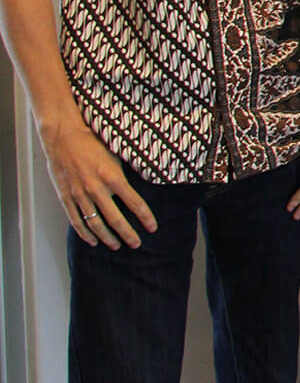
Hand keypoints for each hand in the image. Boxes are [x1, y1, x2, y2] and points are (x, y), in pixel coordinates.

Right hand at [38, 111, 155, 248]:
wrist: (63, 136)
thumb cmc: (93, 141)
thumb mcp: (116, 153)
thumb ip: (127, 171)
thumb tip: (146, 180)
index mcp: (112, 176)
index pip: (134, 202)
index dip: (145, 217)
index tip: (152, 228)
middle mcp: (96, 188)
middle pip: (115, 219)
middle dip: (127, 234)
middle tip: (136, 244)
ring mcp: (79, 194)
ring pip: (95, 223)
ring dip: (107, 237)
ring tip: (116, 246)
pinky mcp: (66, 197)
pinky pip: (76, 220)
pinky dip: (85, 233)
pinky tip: (93, 241)